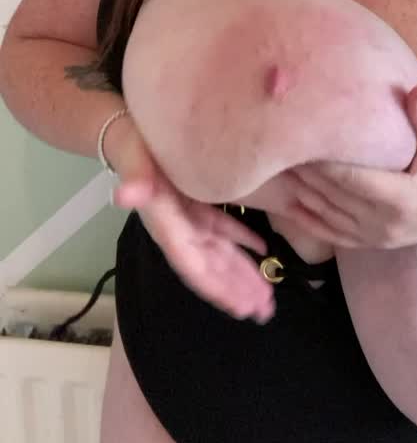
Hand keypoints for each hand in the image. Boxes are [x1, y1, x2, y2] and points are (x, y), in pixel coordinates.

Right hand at [106, 116, 274, 323]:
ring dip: (244, 275)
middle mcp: (179, 230)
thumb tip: (123, 196)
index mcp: (167, 226)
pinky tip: (263, 250)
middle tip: (265, 311)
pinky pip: (224, 230)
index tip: (240, 308)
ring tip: (266, 296)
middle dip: (236, 291)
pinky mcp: (199, 205)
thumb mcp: (136, 161)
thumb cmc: (134, 146)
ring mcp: (190, 220)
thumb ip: (135, 180)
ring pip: (222, 254)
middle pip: (212, 268)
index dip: (216, 288)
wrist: (129, 132)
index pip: (193, 266)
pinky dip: (244, 241)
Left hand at [285, 85, 416, 248]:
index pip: (352, 179)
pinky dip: (307, 219)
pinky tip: (288, 202)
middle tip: (275, 145)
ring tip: (273, 167)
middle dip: (303, 172)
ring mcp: (376, 238)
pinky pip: (331, 234)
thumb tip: (413, 90)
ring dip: (299, 193)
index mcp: (403, 198)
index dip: (322, 162)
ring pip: (325, 216)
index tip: (298, 139)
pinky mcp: (371, 244)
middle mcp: (384, 223)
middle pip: (332, 196)